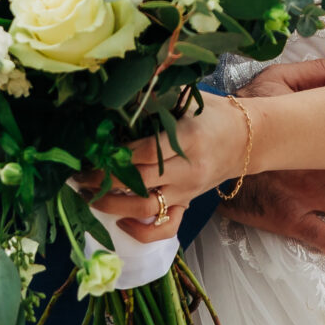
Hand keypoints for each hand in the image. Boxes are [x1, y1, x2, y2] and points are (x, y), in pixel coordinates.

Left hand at [81, 100, 243, 235]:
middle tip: (78, 174)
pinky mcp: (188, 205)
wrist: (247, 140)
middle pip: (139, 182)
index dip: (115, 155)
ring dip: (112, 206)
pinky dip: (141, 232)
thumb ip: (157, 99)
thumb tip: (119, 92)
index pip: (146, 152)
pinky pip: (165, 229)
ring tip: (88, 195)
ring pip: (146, 209)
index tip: (91, 151)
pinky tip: (120, 222)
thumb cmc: (214, 115)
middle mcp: (188, 170)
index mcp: (189, 140)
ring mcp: (187, 192)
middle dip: (103, 180)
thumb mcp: (190, 99)